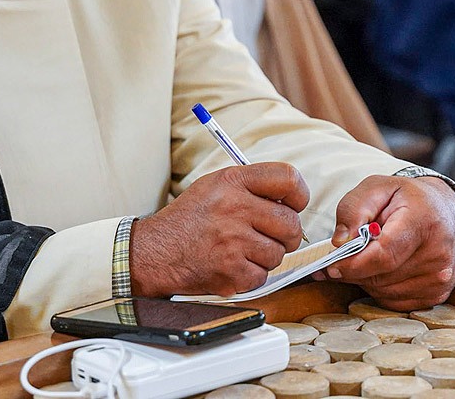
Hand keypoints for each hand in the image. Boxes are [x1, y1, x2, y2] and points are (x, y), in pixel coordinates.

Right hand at [129, 162, 308, 297]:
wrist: (156, 252)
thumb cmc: (189, 219)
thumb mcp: (215, 186)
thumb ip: (251, 186)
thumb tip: (290, 197)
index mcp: (232, 181)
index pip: (287, 178)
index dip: (299, 194)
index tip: (294, 204)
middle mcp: (234, 208)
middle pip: (291, 223)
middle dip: (287, 234)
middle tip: (271, 236)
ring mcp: (234, 241)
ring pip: (279, 253)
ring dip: (266, 256)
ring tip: (242, 250)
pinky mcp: (231, 271)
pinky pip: (262, 276)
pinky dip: (251, 275)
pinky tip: (233, 265)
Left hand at [316, 175, 454, 308]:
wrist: (445, 211)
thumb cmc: (407, 198)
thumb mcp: (377, 187)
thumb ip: (353, 209)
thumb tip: (339, 242)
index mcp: (424, 221)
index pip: (384, 254)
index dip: (353, 263)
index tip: (331, 265)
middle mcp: (438, 254)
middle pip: (381, 276)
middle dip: (354, 270)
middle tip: (337, 260)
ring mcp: (440, 278)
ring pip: (384, 291)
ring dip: (365, 279)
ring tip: (365, 257)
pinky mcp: (438, 295)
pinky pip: (394, 301)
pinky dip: (379, 288)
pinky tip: (380, 269)